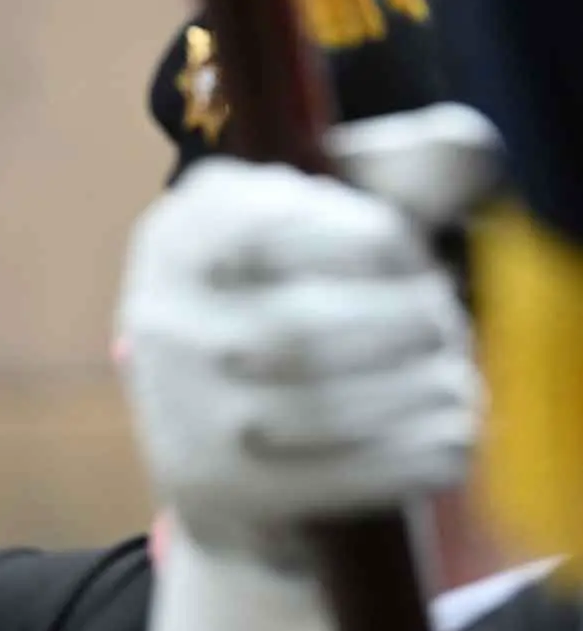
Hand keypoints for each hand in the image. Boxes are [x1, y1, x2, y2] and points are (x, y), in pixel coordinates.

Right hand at [118, 155, 477, 564]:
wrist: (219, 445)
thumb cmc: (289, 303)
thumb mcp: (317, 223)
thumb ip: (392, 175)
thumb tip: (466, 147)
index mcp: (179, 234)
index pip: (269, 226)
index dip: (366, 238)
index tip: (409, 252)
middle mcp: (163, 319)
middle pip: (306, 325)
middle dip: (408, 322)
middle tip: (444, 325)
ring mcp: (184, 409)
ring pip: (328, 404)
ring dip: (423, 389)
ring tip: (453, 377)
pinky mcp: (220, 483)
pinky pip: (346, 472)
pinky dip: (421, 451)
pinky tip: (451, 431)